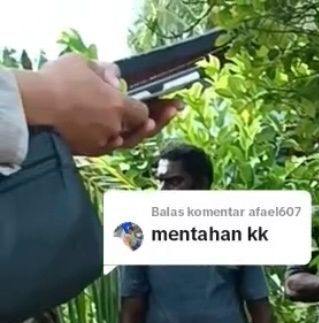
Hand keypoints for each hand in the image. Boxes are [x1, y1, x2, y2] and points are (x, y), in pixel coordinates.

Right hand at [15, 56, 180, 156]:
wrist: (34, 109)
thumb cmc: (57, 83)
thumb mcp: (82, 64)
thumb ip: (104, 71)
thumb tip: (115, 77)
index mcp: (117, 107)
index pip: (143, 111)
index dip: (154, 106)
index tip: (166, 103)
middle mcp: (114, 129)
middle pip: (141, 130)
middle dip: (160, 121)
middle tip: (175, 112)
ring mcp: (102, 144)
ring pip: (126, 140)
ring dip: (137, 131)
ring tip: (147, 123)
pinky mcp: (90, 153)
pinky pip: (110, 145)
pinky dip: (117, 137)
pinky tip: (119, 130)